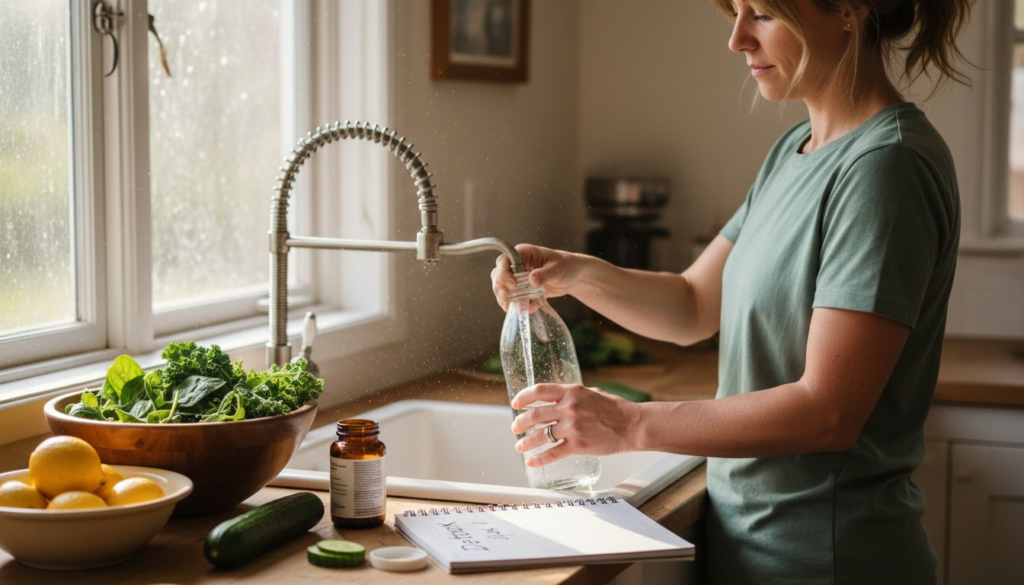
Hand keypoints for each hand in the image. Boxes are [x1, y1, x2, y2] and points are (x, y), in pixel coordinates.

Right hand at [491, 244, 588, 311]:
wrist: (572, 276)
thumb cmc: (566, 266)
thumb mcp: (557, 269)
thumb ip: (544, 274)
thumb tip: (531, 281)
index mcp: (523, 254)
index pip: (505, 261)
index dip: (504, 273)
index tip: (512, 285)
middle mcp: (517, 264)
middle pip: (498, 275)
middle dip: (500, 289)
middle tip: (507, 300)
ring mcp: (517, 277)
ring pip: (502, 288)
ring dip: (507, 299)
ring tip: (519, 307)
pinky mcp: (521, 289)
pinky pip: (513, 298)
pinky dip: (519, 305)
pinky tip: (532, 307)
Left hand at [510, 384, 641, 466]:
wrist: (633, 425)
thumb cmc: (616, 409)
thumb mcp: (591, 393)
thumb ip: (573, 396)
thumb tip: (557, 399)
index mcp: (571, 392)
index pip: (539, 390)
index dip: (523, 396)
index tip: (515, 403)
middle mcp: (569, 408)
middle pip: (534, 415)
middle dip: (520, 422)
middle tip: (515, 427)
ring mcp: (572, 427)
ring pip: (540, 436)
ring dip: (526, 442)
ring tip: (519, 446)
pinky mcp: (577, 445)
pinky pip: (552, 453)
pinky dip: (539, 459)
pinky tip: (531, 462)